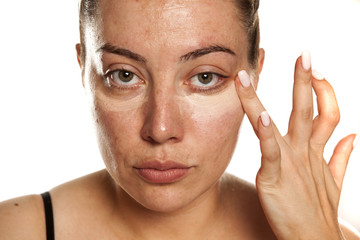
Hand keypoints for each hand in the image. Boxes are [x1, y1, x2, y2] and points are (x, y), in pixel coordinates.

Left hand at [235, 52, 356, 239]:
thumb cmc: (319, 212)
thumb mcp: (332, 181)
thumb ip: (340, 157)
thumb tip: (352, 136)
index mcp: (316, 151)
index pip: (326, 114)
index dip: (325, 92)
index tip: (318, 73)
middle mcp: (305, 152)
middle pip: (309, 110)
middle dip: (306, 82)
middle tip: (304, 55)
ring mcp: (291, 163)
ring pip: (281, 123)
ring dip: (259, 100)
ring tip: (245, 76)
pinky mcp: (275, 177)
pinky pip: (270, 151)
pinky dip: (266, 133)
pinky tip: (261, 116)